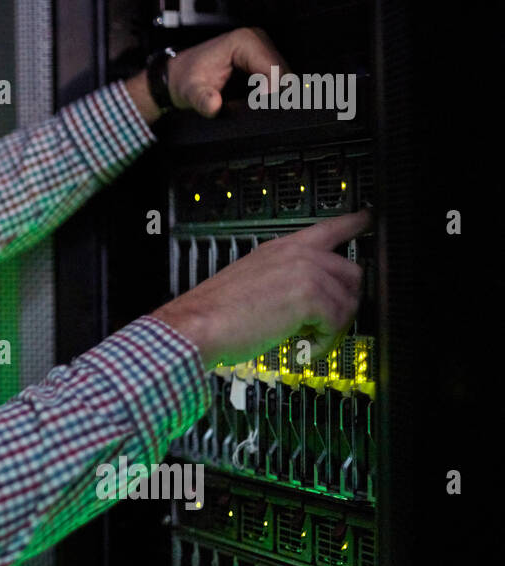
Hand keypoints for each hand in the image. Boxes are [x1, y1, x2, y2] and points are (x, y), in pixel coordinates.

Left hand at [127, 27, 290, 122]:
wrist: (180, 75)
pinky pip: (279, 79)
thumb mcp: (190, 91)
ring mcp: (263, 50)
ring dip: (275, 94)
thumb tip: (214, 106)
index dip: (271, 91)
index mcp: (244, 41)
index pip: (274, 69)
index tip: (260, 105)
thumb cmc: (186, 78)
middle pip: (284, 73)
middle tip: (257, 109)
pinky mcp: (264, 61)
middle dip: (275, 94)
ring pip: (284, 77)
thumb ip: (202, 99)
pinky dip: (272, 93)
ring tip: (256, 106)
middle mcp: (257, 40)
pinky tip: (258, 101)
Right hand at [149, 209, 371, 369]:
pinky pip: (337, 323)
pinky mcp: (310, 296)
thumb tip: (306, 303)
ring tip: (304, 339)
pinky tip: (301, 346)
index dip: (355, 223)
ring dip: (331, 327)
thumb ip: (284, 281)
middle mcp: (297, 253)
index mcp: (281, 248)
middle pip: (351, 272)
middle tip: (323, 323)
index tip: (367, 219)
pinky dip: (322, 342)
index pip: (329, 227)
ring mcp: (306, 271)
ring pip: (348, 301)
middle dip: (345, 302)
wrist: (197, 324)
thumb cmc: (214, 312)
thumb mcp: (252, 282)